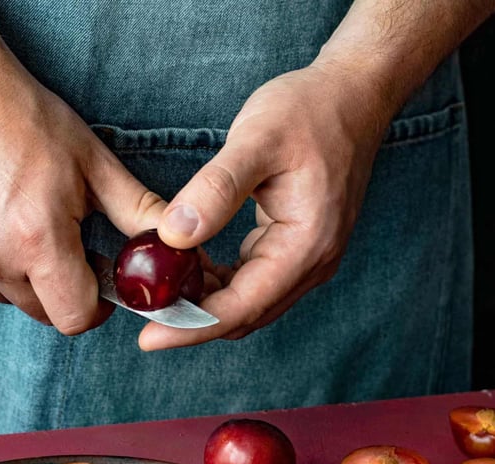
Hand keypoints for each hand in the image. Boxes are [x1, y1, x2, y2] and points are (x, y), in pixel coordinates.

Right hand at [0, 52, 164, 334]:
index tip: (103, 279)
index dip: (98, 307)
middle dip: (66, 291)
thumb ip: (139, 212)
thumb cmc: (28, 123)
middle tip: (70, 245)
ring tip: (29, 226)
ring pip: (12, 300)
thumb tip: (179, 243)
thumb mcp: (95, 164)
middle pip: (45, 313)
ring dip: (29, 279)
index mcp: (38, 239)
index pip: (76, 318)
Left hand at [139, 62, 392, 349]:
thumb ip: (216, 190)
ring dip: (206, 302)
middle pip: (246, 314)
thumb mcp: (256, 140)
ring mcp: (310, 258)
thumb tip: (172, 236)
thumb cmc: (309, 111)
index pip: (242, 307)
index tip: (148, 337)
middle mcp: (313, 262)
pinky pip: (255, 281)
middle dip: (193, 320)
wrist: (352, 96)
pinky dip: (221, 282)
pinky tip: (191, 265)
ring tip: (159, 288)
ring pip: (250, 302)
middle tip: (142, 310)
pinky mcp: (299, 247)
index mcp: (306, 244)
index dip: (191, 326)